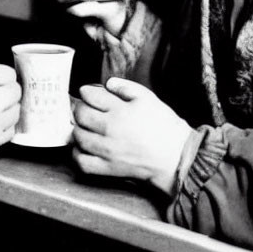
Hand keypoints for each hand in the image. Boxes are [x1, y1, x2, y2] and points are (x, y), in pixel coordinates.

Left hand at [72, 77, 192, 194]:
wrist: (175, 156)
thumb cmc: (164, 127)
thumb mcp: (148, 99)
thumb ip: (126, 87)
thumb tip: (109, 83)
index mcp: (120, 110)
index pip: (90, 95)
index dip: (86, 91)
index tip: (88, 92)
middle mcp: (110, 129)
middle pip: (80, 114)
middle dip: (80, 108)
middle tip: (85, 108)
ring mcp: (107, 150)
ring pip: (78, 136)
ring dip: (78, 128)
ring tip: (85, 127)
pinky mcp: (107, 168)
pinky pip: (82, 161)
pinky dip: (78, 154)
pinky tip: (84, 147)